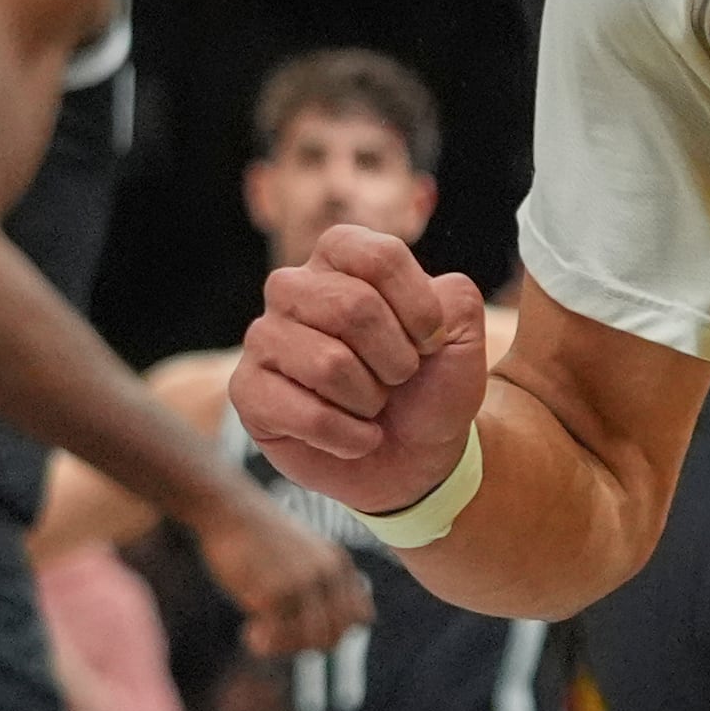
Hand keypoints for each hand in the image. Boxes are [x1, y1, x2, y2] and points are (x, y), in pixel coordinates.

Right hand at [185, 493, 370, 658]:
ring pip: (310, 642)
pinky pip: (278, 638)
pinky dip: (264, 644)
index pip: (361, 617)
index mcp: (339, 563)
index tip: (305, 625)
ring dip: (285, 647)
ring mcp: (303, 585)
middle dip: (307, 644)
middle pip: (336, 636)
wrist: (230, 508)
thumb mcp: (303, 552)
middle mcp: (328, 575)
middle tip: (280, 634)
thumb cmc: (259, 534)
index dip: (337, 630)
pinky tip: (250, 632)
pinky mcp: (275, 594)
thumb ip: (320, 581)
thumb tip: (324, 630)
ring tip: (261, 634)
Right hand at [232, 224, 490, 514]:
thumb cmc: (431, 384)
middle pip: (353, 307)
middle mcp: (293, 287)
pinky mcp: (247, 390)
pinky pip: (305, 415)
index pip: (379, 257)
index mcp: (341, 256)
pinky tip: (356, 437)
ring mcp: (264, 337)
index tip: (432, 342)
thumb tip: (429, 296)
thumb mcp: (462, 336)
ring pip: (329, 364)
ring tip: (372, 405)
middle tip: (400, 379)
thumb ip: (456, 298)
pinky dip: (350, 437)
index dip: (420, 309)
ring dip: (371, 399)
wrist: (415, 454)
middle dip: (396, 359)